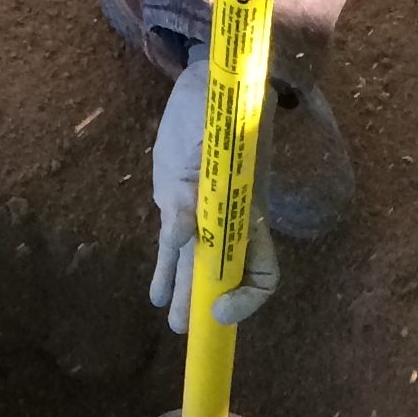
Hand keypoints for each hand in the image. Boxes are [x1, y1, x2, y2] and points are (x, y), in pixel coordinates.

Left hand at [149, 56, 281, 336]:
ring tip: (172, 322)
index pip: (263, 266)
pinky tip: (154, 293)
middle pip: (222, 273)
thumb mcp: (220, 134)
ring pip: (193, 265)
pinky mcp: (176, 201)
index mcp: (249, 209)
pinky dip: (163, 268)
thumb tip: (184, 225)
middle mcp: (229, 218)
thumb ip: (203, 179)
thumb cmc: (226, 105)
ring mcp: (203, 213)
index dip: (248, 293)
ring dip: (182, 294)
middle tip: (188, 330)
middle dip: (204, 303)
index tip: (221, 308)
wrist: (208, 86)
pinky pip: (170, 244)